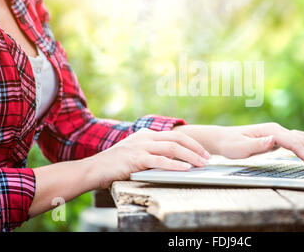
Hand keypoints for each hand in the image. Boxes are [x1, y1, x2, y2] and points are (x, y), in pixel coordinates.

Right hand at [87, 128, 210, 187]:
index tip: (203, 152)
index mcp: (147, 134)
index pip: (175, 135)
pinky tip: (185, 169)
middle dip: (196, 148)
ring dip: (190, 156)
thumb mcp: (137, 152)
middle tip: (208, 157)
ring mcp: (141, 146)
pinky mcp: (137, 158)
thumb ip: (153, 151)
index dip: (192, 143)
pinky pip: (161, 161)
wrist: (95, 168)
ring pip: (172, 148)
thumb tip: (175, 159)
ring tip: (201, 164)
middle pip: (178, 138)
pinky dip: (175, 165)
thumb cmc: (117, 163)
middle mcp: (146, 137)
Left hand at [173, 123, 303, 169]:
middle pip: (301, 140)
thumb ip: (257, 144)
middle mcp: (276, 130)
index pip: (293, 142)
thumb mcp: (240, 147)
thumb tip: (272, 140)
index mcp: (270, 131)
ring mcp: (277, 132)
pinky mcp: (276, 137)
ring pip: (301, 139)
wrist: (222, 138)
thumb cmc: (230, 144)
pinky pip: (296, 138)